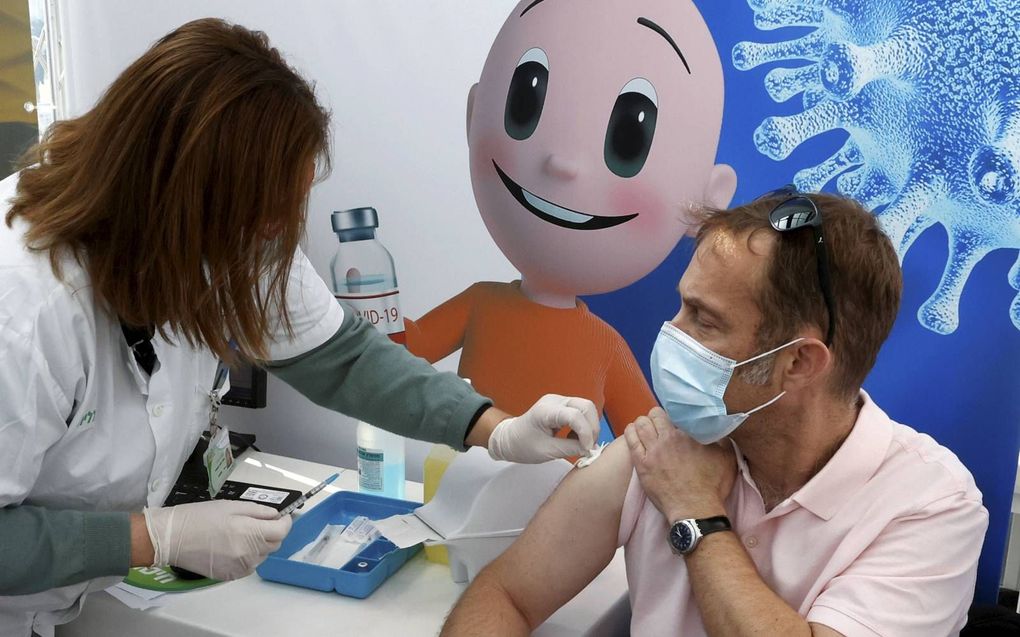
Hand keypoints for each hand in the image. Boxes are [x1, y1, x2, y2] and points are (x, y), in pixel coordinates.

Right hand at [143, 500, 291, 579]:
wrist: (172, 538)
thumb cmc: (199, 517)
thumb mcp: (231, 506)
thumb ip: (258, 512)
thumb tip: (275, 515)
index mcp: (250, 533)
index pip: (282, 531)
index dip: (285, 522)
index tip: (282, 517)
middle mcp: (248, 554)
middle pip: (275, 544)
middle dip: (273, 532)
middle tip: (260, 523)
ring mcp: (239, 567)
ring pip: (262, 556)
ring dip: (260, 546)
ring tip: (241, 535)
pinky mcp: (229, 576)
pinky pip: (249, 566)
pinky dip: (248, 557)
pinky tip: (233, 547)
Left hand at [487, 394, 599, 463]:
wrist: (510, 439)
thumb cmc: (523, 445)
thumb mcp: (546, 451)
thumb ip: (570, 449)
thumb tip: (590, 449)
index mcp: (545, 410)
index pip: (575, 415)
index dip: (586, 433)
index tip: (587, 450)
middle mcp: (555, 400)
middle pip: (586, 406)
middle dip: (592, 428)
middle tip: (587, 447)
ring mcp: (559, 401)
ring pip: (587, 408)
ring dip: (590, 426)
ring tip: (580, 443)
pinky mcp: (562, 406)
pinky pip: (581, 412)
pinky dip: (584, 425)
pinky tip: (574, 437)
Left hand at [625, 407, 735, 520]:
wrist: (695, 509)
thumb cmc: (712, 486)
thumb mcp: (726, 459)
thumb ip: (722, 440)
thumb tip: (719, 429)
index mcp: (688, 434)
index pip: (675, 414)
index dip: (674, 417)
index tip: (675, 423)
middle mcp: (669, 438)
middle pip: (655, 415)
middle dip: (656, 416)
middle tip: (658, 424)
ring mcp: (653, 451)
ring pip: (641, 424)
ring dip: (642, 423)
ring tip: (644, 426)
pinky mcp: (642, 464)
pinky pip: (631, 441)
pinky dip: (631, 432)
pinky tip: (632, 431)